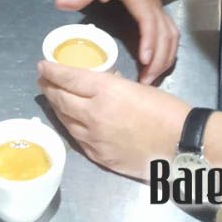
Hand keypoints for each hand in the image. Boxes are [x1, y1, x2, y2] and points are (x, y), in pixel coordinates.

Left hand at [38, 61, 189, 179]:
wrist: (180, 144)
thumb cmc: (164, 109)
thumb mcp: (135, 86)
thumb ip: (112, 85)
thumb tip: (101, 83)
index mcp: (104, 91)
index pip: (68, 78)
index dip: (52, 71)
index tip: (42, 65)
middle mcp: (93, 114)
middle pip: (62, 99)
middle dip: (49, 87)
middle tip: (42, 80)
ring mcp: (94, 139)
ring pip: (65, 120)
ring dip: (56, 107)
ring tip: (51, 98)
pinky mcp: (99, 157)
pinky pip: (77, 139)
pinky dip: (69, 126)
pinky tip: (68, 121)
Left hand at [56, 0, 178, 83]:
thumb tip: (60, 4)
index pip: (149, 20)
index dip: (149, 41)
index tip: (144, 60)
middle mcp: (153, 3)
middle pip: (165, 34)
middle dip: (159, 59)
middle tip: (145, 82)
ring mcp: (158, 7)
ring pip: (171, 36)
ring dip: (165, 58)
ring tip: (150, 78)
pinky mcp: (158, 11)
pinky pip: (170, 34)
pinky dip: (167, 51)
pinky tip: (156, 65)